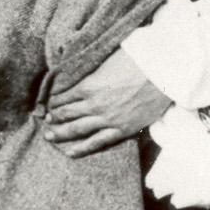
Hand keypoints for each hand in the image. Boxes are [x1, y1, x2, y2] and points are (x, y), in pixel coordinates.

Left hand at [42, 49, 170, 156]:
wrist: (164, 73)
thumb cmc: (140, 59)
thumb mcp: (110, 57)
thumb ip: (95, 67)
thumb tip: (85, 64)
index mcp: (89, 84)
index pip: (63, 95)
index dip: (54, 99)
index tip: (49, 102)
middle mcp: (94, 104)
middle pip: (65, 113)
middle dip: (53, 117)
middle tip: (45, 120)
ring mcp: (107, 119)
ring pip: (76, 129)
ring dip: (60, 133)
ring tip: (49, 136)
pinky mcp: (121, 129)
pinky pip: (97, 142)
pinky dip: (81, 148)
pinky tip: (69, 152)